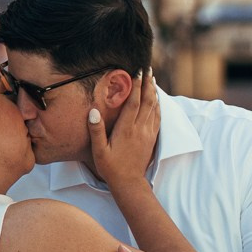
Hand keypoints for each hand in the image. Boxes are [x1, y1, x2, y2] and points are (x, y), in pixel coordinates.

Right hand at [85, 74, 160, 192]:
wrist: (129, 182)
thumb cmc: (111, 167)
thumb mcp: (99, 151)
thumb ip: (96, 131)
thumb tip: (93, 111)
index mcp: (126, 129)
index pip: (133, 103)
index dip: (136, 86)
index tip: (137, 72)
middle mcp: (140, 129)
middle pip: (147, 101)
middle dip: (148, 84)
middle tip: (148, 69)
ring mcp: (148, 133)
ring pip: (154, 108)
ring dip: (154, 92)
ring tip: (153, 79)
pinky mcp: (152, 138)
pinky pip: (157, 117)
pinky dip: (158, 105)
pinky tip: (157, 100)